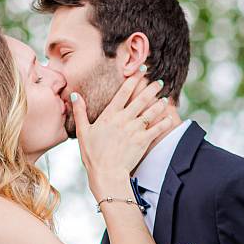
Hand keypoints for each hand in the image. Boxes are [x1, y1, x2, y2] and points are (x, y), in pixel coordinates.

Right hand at [71, 73, 177, 199]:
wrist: (106, 174)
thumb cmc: (93, 155)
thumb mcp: (82, 132)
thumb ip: (80, 112)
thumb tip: (74, 95)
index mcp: (109, 115)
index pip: (124, 92)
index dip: (134, 79)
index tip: (142, 70)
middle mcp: (124, 119)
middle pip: (141, 99)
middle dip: (151, 88)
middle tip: (159, 81)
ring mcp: (134, 130)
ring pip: (150, 112)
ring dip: (159, 103)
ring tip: (165, 98)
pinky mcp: (143, 141)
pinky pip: (156, 129)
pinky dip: (164, 122)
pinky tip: (170, 117)